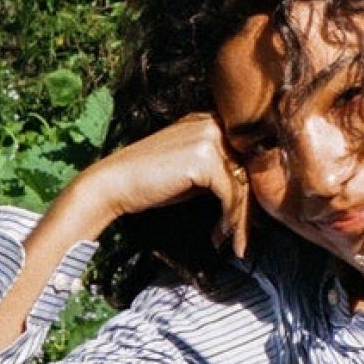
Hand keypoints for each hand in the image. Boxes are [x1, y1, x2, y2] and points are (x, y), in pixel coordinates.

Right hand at [77, 112, 251, 256]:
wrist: (113, 184)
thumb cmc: (149, 181)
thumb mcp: (192, 170)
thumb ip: (219, 169)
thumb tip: (250, 192)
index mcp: (209, 121)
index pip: (245, 155)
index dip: (250, 189)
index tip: (246, 219)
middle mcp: (212, 123)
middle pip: (248, 169)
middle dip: (249, 207)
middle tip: (244, 237)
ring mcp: (209, 138)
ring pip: (242, 184)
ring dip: (240, 220)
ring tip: (234, 242)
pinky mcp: (204, 159)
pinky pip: (230, 194)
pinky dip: (229, 219)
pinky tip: (219, 235)